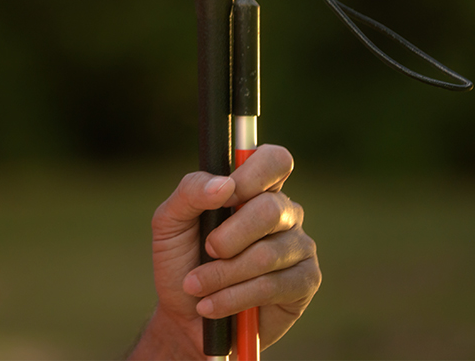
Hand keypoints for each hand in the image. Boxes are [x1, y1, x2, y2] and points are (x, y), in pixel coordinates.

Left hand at [129, 145, 319, 358]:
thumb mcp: (170, 222)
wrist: (184, 316)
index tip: (224, 198)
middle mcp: (283, 212)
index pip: (274, 160)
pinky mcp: (305, 281)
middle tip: (206, 251)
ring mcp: (298, 246)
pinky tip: (212, 305)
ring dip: (222, 274)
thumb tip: (225, 185)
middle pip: (271, 209)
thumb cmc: (181, 261)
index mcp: (254, 188)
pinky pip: (273, 286)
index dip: (253, 175)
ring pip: (267, 254)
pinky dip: (234, 297)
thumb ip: (190, 192)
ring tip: (197, 287)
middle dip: (229, 236)